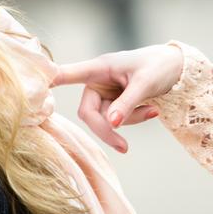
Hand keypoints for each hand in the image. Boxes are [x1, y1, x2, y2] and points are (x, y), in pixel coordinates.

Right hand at [52, 44, 183, 152]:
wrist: (177, 67)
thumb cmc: (159, 66)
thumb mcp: (145, 84)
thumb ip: (127, 103)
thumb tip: (111, 124)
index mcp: (100, 68)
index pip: (70, 74)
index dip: (51, 81)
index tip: (36, 86)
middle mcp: (98, 81)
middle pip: (88, 113)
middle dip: (106, 129)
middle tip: (124, 147)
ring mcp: (105, 93)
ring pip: (105, 120)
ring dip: (128, 122)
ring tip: (153, 112)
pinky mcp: (114, 103)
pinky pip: (117, 120)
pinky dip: (134, 119)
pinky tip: (153, 111)